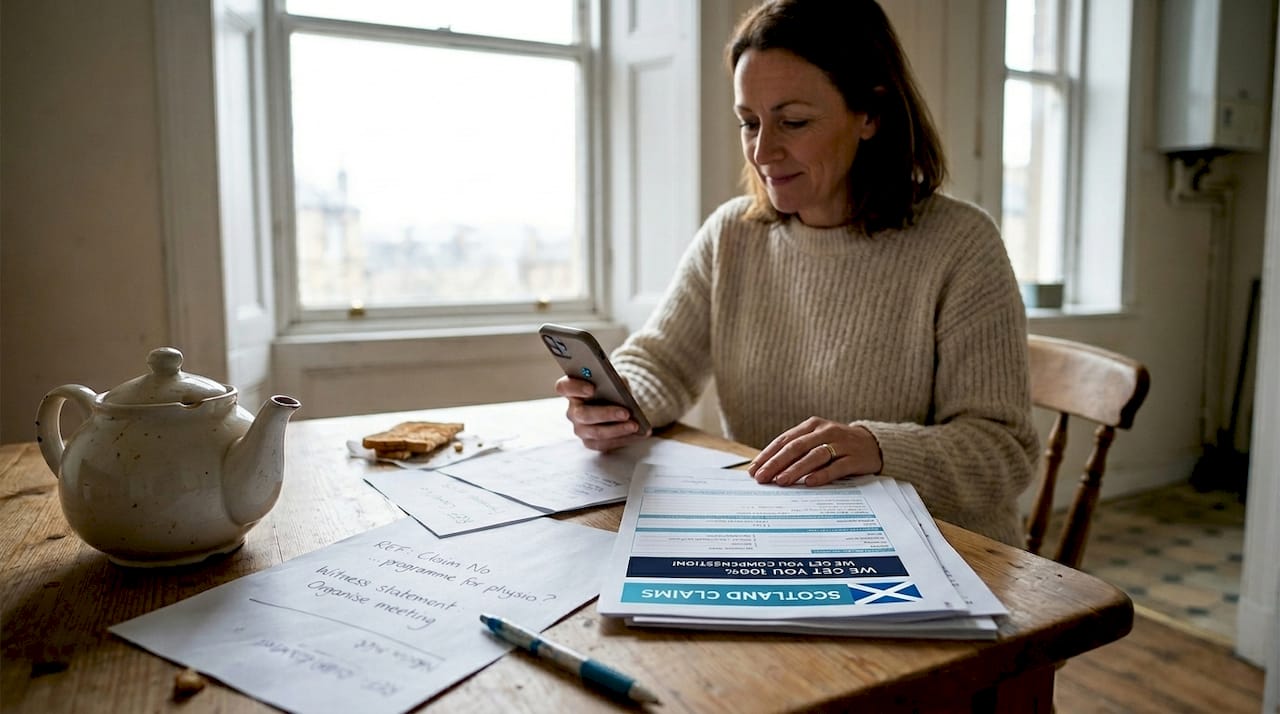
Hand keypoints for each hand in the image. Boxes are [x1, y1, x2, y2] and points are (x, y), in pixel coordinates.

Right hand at [555, 376, 650, 451]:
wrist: (619, 402)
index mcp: (572, 389)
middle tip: (625, 412)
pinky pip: (604, 444)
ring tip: (635, 425)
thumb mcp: (614, 379)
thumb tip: (620, 389)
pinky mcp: (590, 441)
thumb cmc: (613, 387)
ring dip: (617, 429)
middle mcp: (573, 410)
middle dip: (605, 414)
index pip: (564, 387)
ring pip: (595, 432)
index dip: (576, 388)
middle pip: (582, 414)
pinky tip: (636, 434)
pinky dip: (622, 439)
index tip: (592, 389)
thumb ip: (613, 381)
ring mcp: (580, 428)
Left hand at [747, 417, 881, 485]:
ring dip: (796, 469)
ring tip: (781, 481)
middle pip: (796, 447)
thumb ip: (797, 451)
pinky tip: (809, 483)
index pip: (784, 440)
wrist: (875, 444)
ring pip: (814, 456)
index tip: (754, 469)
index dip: (768, 455)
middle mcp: (825, 431)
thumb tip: (769, 469)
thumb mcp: (817, 441)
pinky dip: (822, 474)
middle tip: (762, 477)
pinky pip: (837, 466)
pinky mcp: (855, 457)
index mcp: (812, 425)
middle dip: (776, 463)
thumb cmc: (838, 445)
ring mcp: (841, 444)